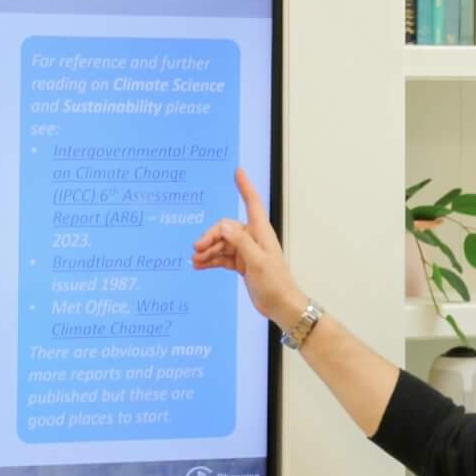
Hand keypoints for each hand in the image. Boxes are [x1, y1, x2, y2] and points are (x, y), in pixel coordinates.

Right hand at [191, 168, 306, 329]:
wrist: (281, 305)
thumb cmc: (275, 283)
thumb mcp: (257, 262)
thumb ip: (241, 242)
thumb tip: (224, 226)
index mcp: (260, 232)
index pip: (252, 202)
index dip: (245, 186)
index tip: (238, 171)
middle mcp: (253, 238)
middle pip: (226, 228)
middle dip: (210, 236)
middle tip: (197, 249)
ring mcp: (246, 251)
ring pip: (222, 244)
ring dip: (208, 250)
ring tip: (195, 261)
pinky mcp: (241, 263)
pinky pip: (222, 257)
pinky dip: (210, 260)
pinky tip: (199, 265)